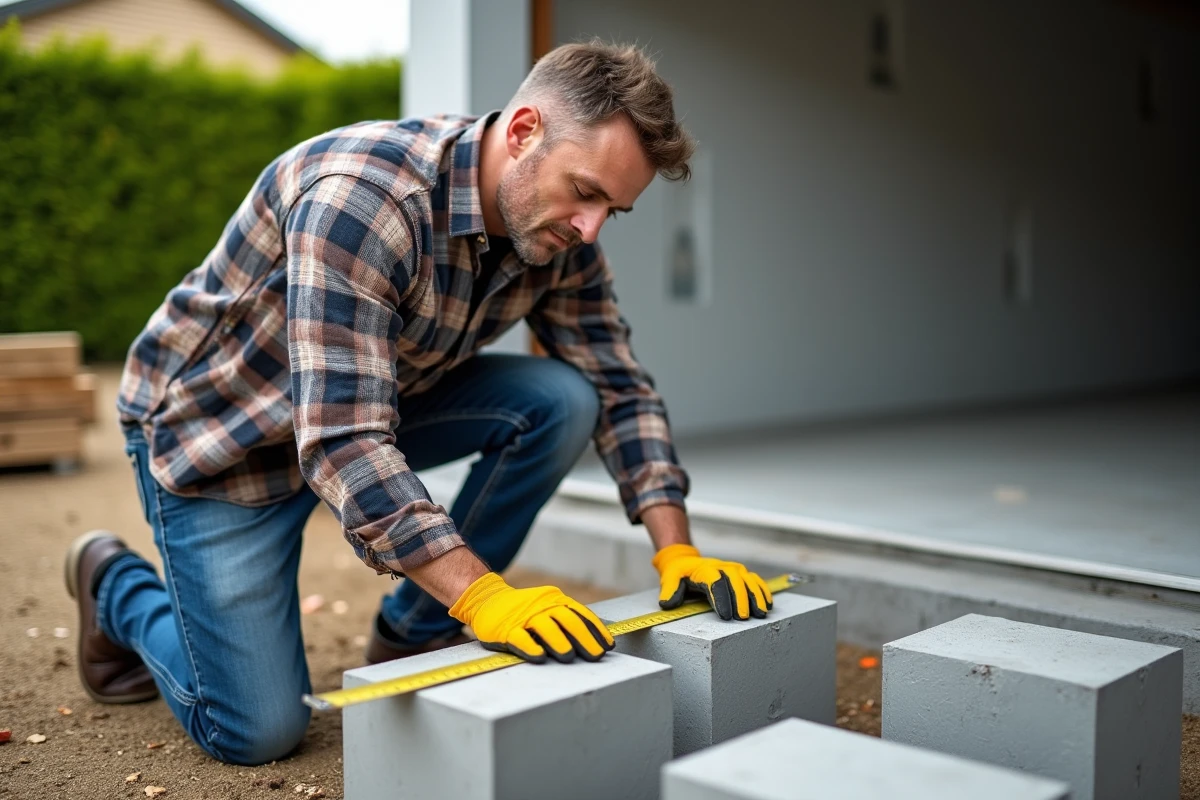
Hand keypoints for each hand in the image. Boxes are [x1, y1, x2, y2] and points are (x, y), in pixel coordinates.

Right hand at [448, 573, 614, 662]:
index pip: (581, 614)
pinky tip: (540, 657)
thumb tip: (594, 643)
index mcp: (555, 600)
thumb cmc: (524, 610)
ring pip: (545, 628)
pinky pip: (520, 638)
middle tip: (596, 656)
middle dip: (584, 639)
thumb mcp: (547, 607)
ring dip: (559, 642)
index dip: (596, 630)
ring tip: (569, 657)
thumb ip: (566, 621)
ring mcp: (523, 616)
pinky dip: (530, 647)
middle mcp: (542, 606)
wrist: (487, 600)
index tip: (608, 646)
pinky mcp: (505, 629)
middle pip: (567, 621)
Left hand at [652, 544, 772, 619]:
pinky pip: (755, 580)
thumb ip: (669, 590)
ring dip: (755, 596)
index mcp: (704, 569)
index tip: (725, 615)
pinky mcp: (741, 574)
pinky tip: (767, 605)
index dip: (721, 598)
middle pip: (735, 581)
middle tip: (743, 618)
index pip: (715, 581)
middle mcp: (722, 567)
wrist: (685, 560)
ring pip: (748, 580)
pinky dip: (762, 591)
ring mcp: (733, 569)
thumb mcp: (670, 578)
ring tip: (760, 613)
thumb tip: (667, 603)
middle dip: (740, 599)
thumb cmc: (679, 573)